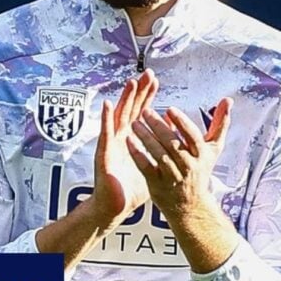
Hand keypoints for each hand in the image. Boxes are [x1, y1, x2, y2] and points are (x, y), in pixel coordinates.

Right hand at [91, 69, 157, 223]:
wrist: (115, 207)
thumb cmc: (131, 189)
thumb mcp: (152, 167)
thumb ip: (162, 153)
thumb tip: (177, 141)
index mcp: (133, 139)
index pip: (141, 112)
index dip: (147, 96)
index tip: (155, 80)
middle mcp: (121, 138)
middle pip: (131, 109)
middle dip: (139, 91)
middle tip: (146, 73)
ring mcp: (112, 144)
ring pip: (119, 116)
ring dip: (124, 99)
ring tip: (130, 82)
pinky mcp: (104, 153)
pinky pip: (105, 133)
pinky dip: (105, 118)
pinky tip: (108, 104)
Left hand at [127, 98, 231, 218]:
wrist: (191, 205)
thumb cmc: (201, 169)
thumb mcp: (213, 148)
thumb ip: (220, 123)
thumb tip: (228, 99)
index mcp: (202, 154)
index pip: (192, 136)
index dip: (182, 123)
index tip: (170, 109)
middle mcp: (189, 166)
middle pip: (173, 144)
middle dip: (159, 127)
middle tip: (145, 111)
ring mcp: (173, 176)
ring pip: (159, 155)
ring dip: (146, 138)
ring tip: (134, 123)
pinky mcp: (158, 185)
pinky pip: (146, 167)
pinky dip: (138, 154)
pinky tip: (128, 141)